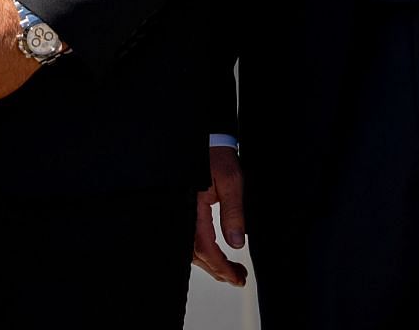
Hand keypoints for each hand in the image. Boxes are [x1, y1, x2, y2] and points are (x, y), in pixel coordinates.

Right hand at [192, 145, 247, 285]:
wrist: (206, 140)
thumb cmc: (216, 156)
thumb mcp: (231, 182)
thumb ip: (233, 213)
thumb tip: (236, 242)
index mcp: (192, 208)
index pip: (206, 247)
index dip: (222, 266)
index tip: (237, 277)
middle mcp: (182, 214)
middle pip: (197, 254)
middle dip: (218, 270)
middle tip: (238, 278)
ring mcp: (181, 213)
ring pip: (192, 249)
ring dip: (212, 263)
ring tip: (232, 271)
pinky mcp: (183, 211)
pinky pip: (190, 239)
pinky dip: (204, 251)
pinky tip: (216, 256)